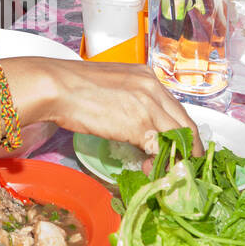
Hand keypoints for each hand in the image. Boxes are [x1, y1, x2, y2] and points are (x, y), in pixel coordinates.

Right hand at [10, 57, 202, 155]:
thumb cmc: (73, 87)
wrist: (57, 86)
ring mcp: (149, 106)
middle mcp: (154, 88)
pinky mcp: (140, 125)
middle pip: (184, 123)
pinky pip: (160, 148)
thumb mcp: (112, 86)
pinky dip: (159, 163)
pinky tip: (149, 168)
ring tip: (163, 170)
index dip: (180, 130)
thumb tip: (135, 124)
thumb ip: (131, 101)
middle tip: (181, 164)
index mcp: (147, 76)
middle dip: (187, 148)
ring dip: (175, 158)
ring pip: (178, 137)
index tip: (177, 145)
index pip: (175, 107)